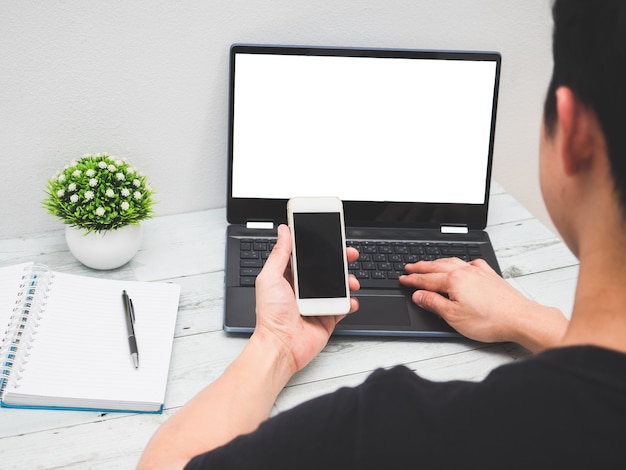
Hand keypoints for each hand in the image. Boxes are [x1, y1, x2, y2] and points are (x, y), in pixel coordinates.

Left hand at [253, 224, 359, 373]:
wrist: (281, 346)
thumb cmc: (271, 316)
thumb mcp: (270, 278)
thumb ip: (280, 253)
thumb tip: (283, 231)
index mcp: (289, 276)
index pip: (307, 255)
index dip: (320, 245)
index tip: (331, 236)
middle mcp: (304, 288)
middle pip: (327, 268)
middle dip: (341, 260)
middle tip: (350, 254)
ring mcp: (317, 302)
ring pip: (338, 285)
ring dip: (348, 280)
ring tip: (351, 281)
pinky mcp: (327, 316)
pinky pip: (344, 306)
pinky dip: (351, 302)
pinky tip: (350, 300)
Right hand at [399, 257, 566, 350]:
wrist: (520, 318)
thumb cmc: (490, 320)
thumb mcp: (454, 317)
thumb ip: (433, 304)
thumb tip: (418, 295)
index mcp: (453, 280)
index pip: (426, 280)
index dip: (412, 280)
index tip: (403, 279)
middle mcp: (465, 271)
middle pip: (437, 267)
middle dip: (421, 267)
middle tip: (409, 267)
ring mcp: (479, 272)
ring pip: (452, 262)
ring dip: (437, 262)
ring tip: (428, 264)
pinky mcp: (490, 275)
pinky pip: (470, 263)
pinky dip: (459, 262)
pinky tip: (461, 265)